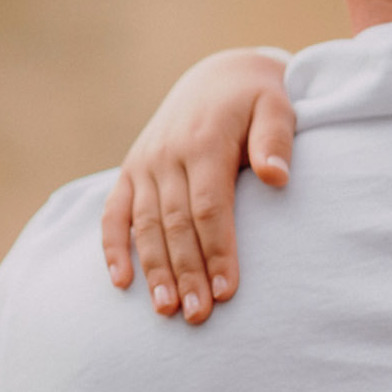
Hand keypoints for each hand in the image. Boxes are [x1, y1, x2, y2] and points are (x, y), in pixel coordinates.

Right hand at [100, 49, 294, 324]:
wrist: (221, 75)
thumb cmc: (259, 98)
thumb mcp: (276, 106)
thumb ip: (276, 140)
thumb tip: (279, 179)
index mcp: (205, 141)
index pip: (209, 207)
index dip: (217, 250)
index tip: (228, 290)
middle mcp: (167, 155)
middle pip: (175, 224)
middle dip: (186, 272)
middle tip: (198, 316)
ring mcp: (144, 164)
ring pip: (143, 225)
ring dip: (153, 270)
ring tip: (165, 310)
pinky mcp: (130, 170)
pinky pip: (113, 213)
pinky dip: (113, 247)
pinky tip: (121, 282)